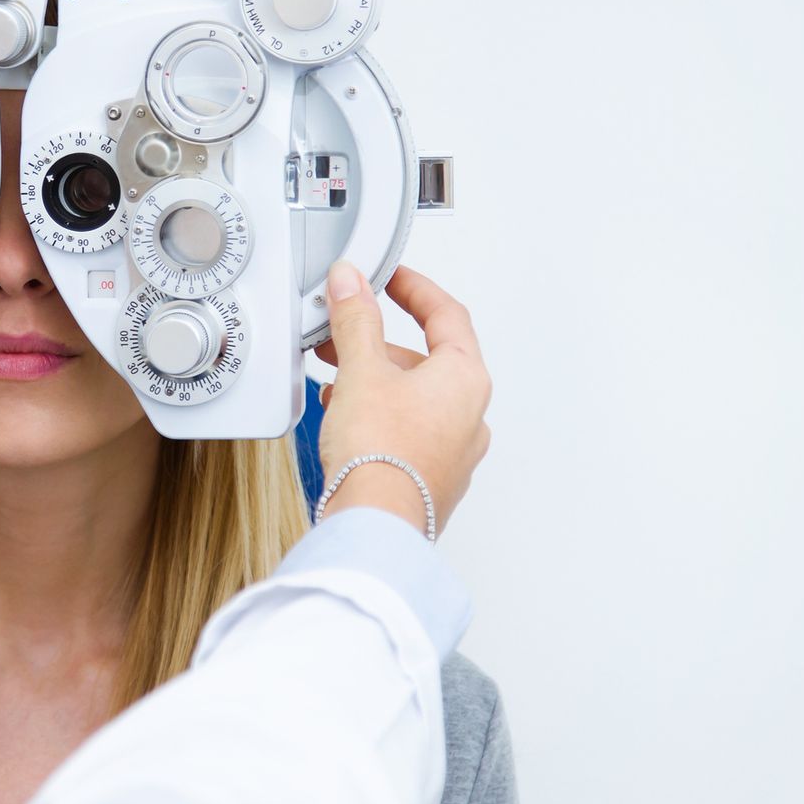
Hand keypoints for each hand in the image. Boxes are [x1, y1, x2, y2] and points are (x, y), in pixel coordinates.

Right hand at [312, 263, 491, 534]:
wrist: (374, 525)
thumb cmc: (380, 455)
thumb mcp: (361, 370)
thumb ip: (356, 320)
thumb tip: (352, 282)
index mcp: (465, 379)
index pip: (447, 315)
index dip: (415, 289)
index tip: (391, 278)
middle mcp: (469, 415)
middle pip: (426, 359)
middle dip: (378, 343)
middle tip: (342, 333)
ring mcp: (454, 452)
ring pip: (413, 398)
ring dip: (374, 382)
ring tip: (334, 381)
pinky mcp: (430, 479)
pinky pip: (406, 432)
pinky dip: (377, 416)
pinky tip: (344, 420)